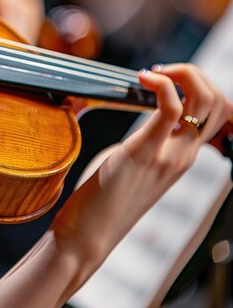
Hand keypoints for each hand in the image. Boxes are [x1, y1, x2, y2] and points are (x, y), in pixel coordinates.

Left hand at [52, 63, 232, 272]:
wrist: (89, 234)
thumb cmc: (102, 201)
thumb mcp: (132, 168)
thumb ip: (145, 147)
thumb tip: (139, 130)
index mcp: (183, 159)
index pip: (218, 115)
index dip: (200, 88)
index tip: (164, 80)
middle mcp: (185, 156)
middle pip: (218, 102)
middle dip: (194, 74)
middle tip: (158, 73)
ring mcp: (169, 155)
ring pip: (205, 100)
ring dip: (183, 74)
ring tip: (150, 75)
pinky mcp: (144, 152)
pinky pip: (171, 108)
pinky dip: (162, 84)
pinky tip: (141, 79)